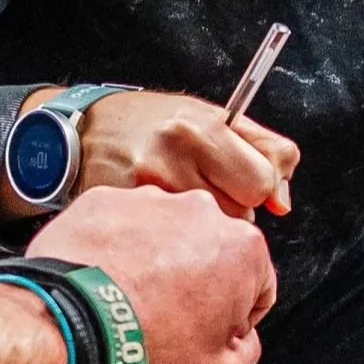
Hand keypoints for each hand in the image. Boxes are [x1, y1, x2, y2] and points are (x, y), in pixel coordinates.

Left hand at [30, 185, 275, 363]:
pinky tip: (108, 277)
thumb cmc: (146, 342)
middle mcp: (202, 212)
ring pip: (168, 232)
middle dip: (199, 278)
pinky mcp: (110, 198)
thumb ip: (245, 351)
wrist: (75, 321)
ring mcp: (153, 200)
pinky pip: (123, 223)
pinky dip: (119, 245)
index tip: (210, 329)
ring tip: (133, 295)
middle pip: (212, 250)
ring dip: (159, 258)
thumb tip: (242, 340)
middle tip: (169, 314)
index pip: (256, 284)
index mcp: (243, 249)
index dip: (235, 315)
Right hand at [62, 89, 300, 219]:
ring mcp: (148, 189)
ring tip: (176, 199)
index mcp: (202, 127)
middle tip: (201, 186)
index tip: (238, 178)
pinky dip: (172, 239)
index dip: (256, 185)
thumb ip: (264, 149)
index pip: (261, 182)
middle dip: (230, 207)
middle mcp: (174, 156)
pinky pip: (175, 246)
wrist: (80, 133)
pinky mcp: (128, 216)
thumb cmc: (152, 124)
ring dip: (201, 228)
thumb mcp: (212, 117)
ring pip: (209, 236)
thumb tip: (283, 202)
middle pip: (238, 215)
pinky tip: (157, 219)